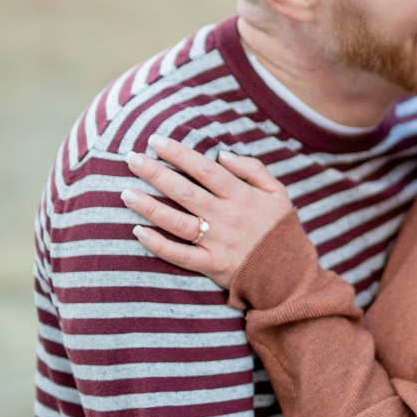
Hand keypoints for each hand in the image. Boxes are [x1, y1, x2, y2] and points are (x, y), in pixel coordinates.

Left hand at [123, 134, 294, 293]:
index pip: (205, 169)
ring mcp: (218, 242)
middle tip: (131, 159)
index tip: (156, 141)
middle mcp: (227, 217)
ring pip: (177, 222)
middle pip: (185, 191)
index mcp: (243, 197)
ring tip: (126, 193)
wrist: (290, 275)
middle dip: (155, 173)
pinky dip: (158, 245)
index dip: (179, 154)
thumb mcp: (278, 194)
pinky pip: (179, 255)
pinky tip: (138, 232)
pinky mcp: (211, 265)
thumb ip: (254, 170)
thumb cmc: (281, 230)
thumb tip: (223, 155)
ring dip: (149, 207)